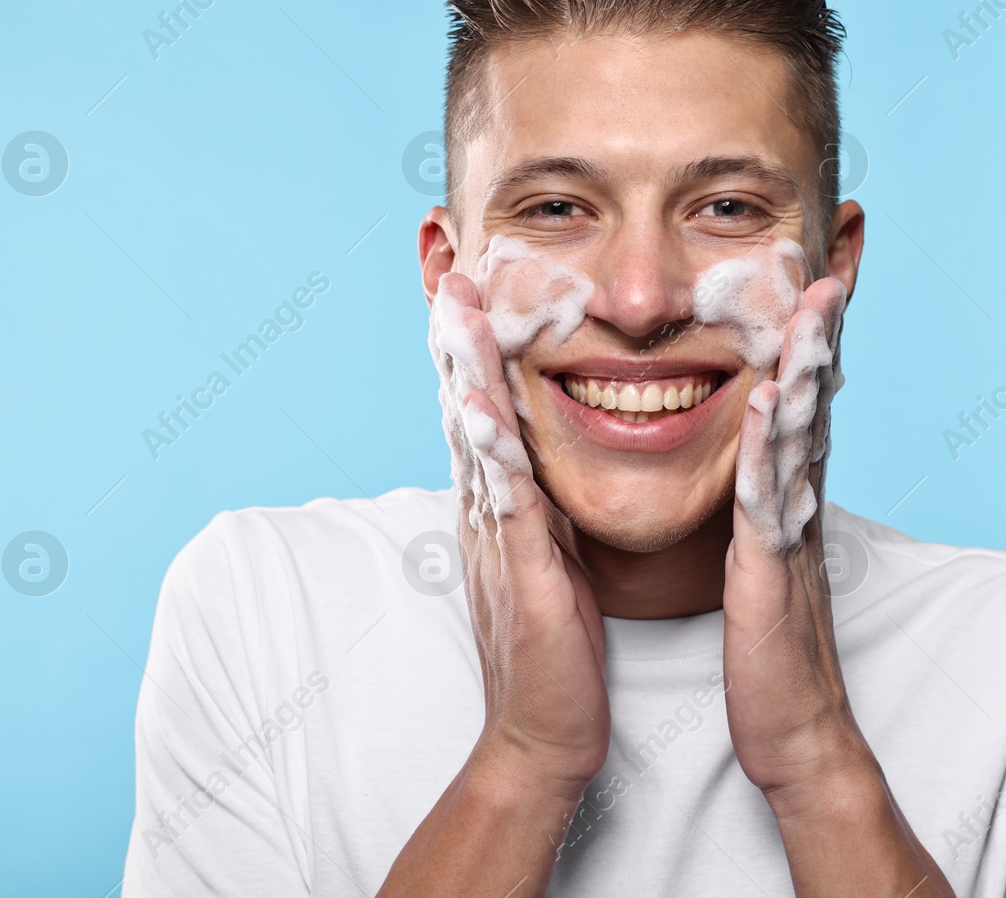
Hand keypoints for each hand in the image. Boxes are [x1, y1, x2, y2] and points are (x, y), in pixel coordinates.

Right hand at [429, 272, 609, 792]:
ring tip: (455, 310)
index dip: (474, 350)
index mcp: (500, 508)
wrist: (544, 734)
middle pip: (465, 408)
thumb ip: (538, 510)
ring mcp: (497, 537)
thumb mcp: (546, 560)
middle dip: (457, 339)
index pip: (483, 411)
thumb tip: (541, 469)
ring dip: (464, 371)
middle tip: (450, 272)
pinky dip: (493, 447)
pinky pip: (506, 496)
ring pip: (476, 438)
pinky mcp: (520, 569)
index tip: (473, 290)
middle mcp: (487, 512)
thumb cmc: (555, 649)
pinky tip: (484, 402)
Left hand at [722, 276, 863, 793]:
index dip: (809, 342)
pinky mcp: (772, 569)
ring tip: (816, 300)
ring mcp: (791, 532)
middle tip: (832, 263)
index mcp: (786, 500)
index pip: (800, 404)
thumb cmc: (769, 653)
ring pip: (804, 433)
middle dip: (823, 331)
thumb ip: (762, 514)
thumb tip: (760, 474)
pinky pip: (769, 495)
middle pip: (816, 402)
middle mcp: (798, 504)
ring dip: (810, 363)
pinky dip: (771, 442)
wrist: (794, 733)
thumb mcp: (762, 566)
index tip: (811, 280)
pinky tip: (769, 394)